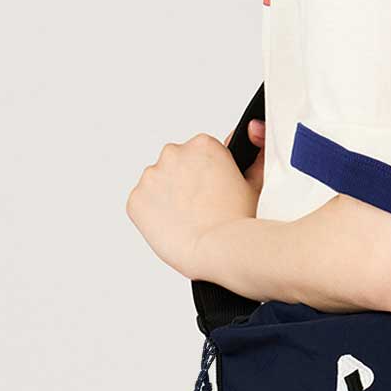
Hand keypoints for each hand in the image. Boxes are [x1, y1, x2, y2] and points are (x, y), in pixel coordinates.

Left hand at [126, 126, 262, 279]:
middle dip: (184, 181)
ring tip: (187, 219)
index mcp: (202, 144)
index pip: (199, 152)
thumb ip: (250, 157)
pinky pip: (141, 204)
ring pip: (157, 183)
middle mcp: (173, 154)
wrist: (218, 249)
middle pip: (175, 164)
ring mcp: (151, 177)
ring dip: (167, 196)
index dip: (206, 172)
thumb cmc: (238, 221)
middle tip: (201, 206)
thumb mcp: (254, 182)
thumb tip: (252, 140)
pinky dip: (151, 215)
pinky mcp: (136, 200)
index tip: (211, 189)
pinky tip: (172, 226)